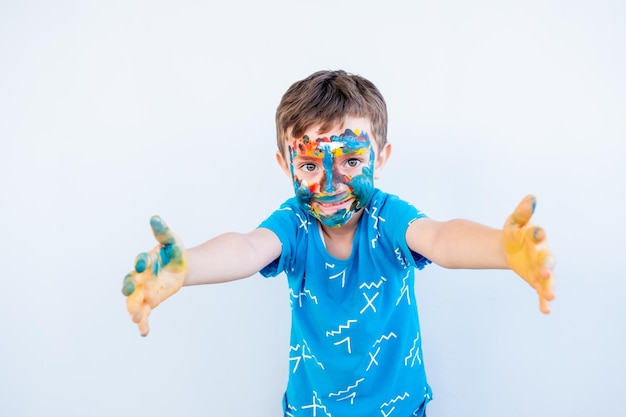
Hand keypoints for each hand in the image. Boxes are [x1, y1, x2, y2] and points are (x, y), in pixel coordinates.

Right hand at [122, 216, 187, 335]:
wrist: (180, 267)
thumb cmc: (173, 252)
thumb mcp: (171, 241)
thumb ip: (162, 231)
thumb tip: (155, 217)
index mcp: (146, 261)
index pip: (141, 262)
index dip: (142, 261)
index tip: (146, 262)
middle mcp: (140, 277)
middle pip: (129, 283)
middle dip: (128, 286)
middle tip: (128, 290)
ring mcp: (144, 290)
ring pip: (133, 301)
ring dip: (132, 309)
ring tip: (135, 317)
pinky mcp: (150, 301)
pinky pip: (144, 313)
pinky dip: (142, 323)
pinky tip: (144, 332)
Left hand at [503, 195, 554, 313]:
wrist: (509, 248)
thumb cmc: (514, 233)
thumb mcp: (514, 222)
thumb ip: (522, 212)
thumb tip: (531, 198)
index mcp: (537, 238)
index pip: (539, 235)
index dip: (538, 233)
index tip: (537, 232)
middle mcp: (543, 254)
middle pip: (547, 260)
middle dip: (546, 265)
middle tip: (544, 270)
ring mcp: (541, 269)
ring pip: (548, 279)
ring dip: (549, 287)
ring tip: (550, 296)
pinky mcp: (536, 280)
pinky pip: (541, 291)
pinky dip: (543, 301)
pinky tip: (545, 310)